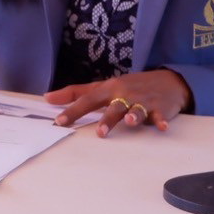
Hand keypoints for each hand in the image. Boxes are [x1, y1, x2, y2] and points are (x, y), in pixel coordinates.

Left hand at [44, 69, 191, 136]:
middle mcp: (124, 94)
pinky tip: (162, 126)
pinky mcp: (160, 108)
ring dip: (133, 115)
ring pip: (137, 109)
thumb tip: (47, 98)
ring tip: (129, 121)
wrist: (166, 81)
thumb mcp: (102, 87)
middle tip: (100, 132)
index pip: (88, 100)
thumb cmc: (129, 86)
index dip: (73, 111)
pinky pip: (160, 115)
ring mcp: (143, 101)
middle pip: (113, 106)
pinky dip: (161, 121)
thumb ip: (75, 93)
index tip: (59, 122)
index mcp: (108, 89)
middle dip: (107, 118)